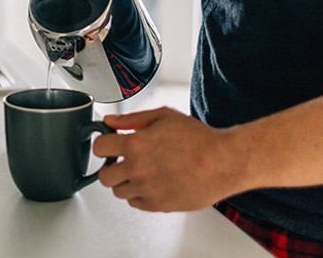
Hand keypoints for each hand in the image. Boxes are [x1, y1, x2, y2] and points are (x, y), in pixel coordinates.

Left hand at [93, 107, 248, 211]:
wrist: (223, 162)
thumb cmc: (199, 139)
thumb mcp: (164, 117)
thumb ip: (132, 119)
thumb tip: (110, 122)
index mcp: (136, 144)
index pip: (99, 148)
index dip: (103, 144)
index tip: (109, 145)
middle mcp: (138, 169)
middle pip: (104, 176)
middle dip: (111, 167)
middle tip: (123, 162)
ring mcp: (147, 189)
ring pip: (119, 191)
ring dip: (126, 182)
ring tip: (143, 172)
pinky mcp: (158, 205)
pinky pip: (135, 203)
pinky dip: (140, 194)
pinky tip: (153, 183)